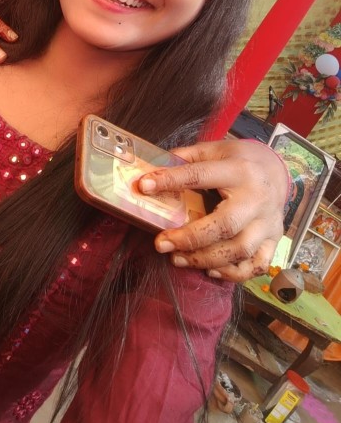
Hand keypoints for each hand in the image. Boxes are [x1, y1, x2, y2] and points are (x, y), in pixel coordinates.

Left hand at [138, 140, 286, 281]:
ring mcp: (268, 222)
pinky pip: (256, 265)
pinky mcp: (274, 240)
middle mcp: (256, 198)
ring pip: (240, 249)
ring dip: (205, 259)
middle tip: (161, 243)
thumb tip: (153, 168)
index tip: (144, 186)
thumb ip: (187, 158)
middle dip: (190, 237)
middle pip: (225, 224)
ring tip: (177, 258)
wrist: (278, 169)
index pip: (200, 176)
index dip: (170, 181)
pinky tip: (209, 269)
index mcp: (239, 170)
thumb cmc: (240, 159)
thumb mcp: (215, 149)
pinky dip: (232, 273)